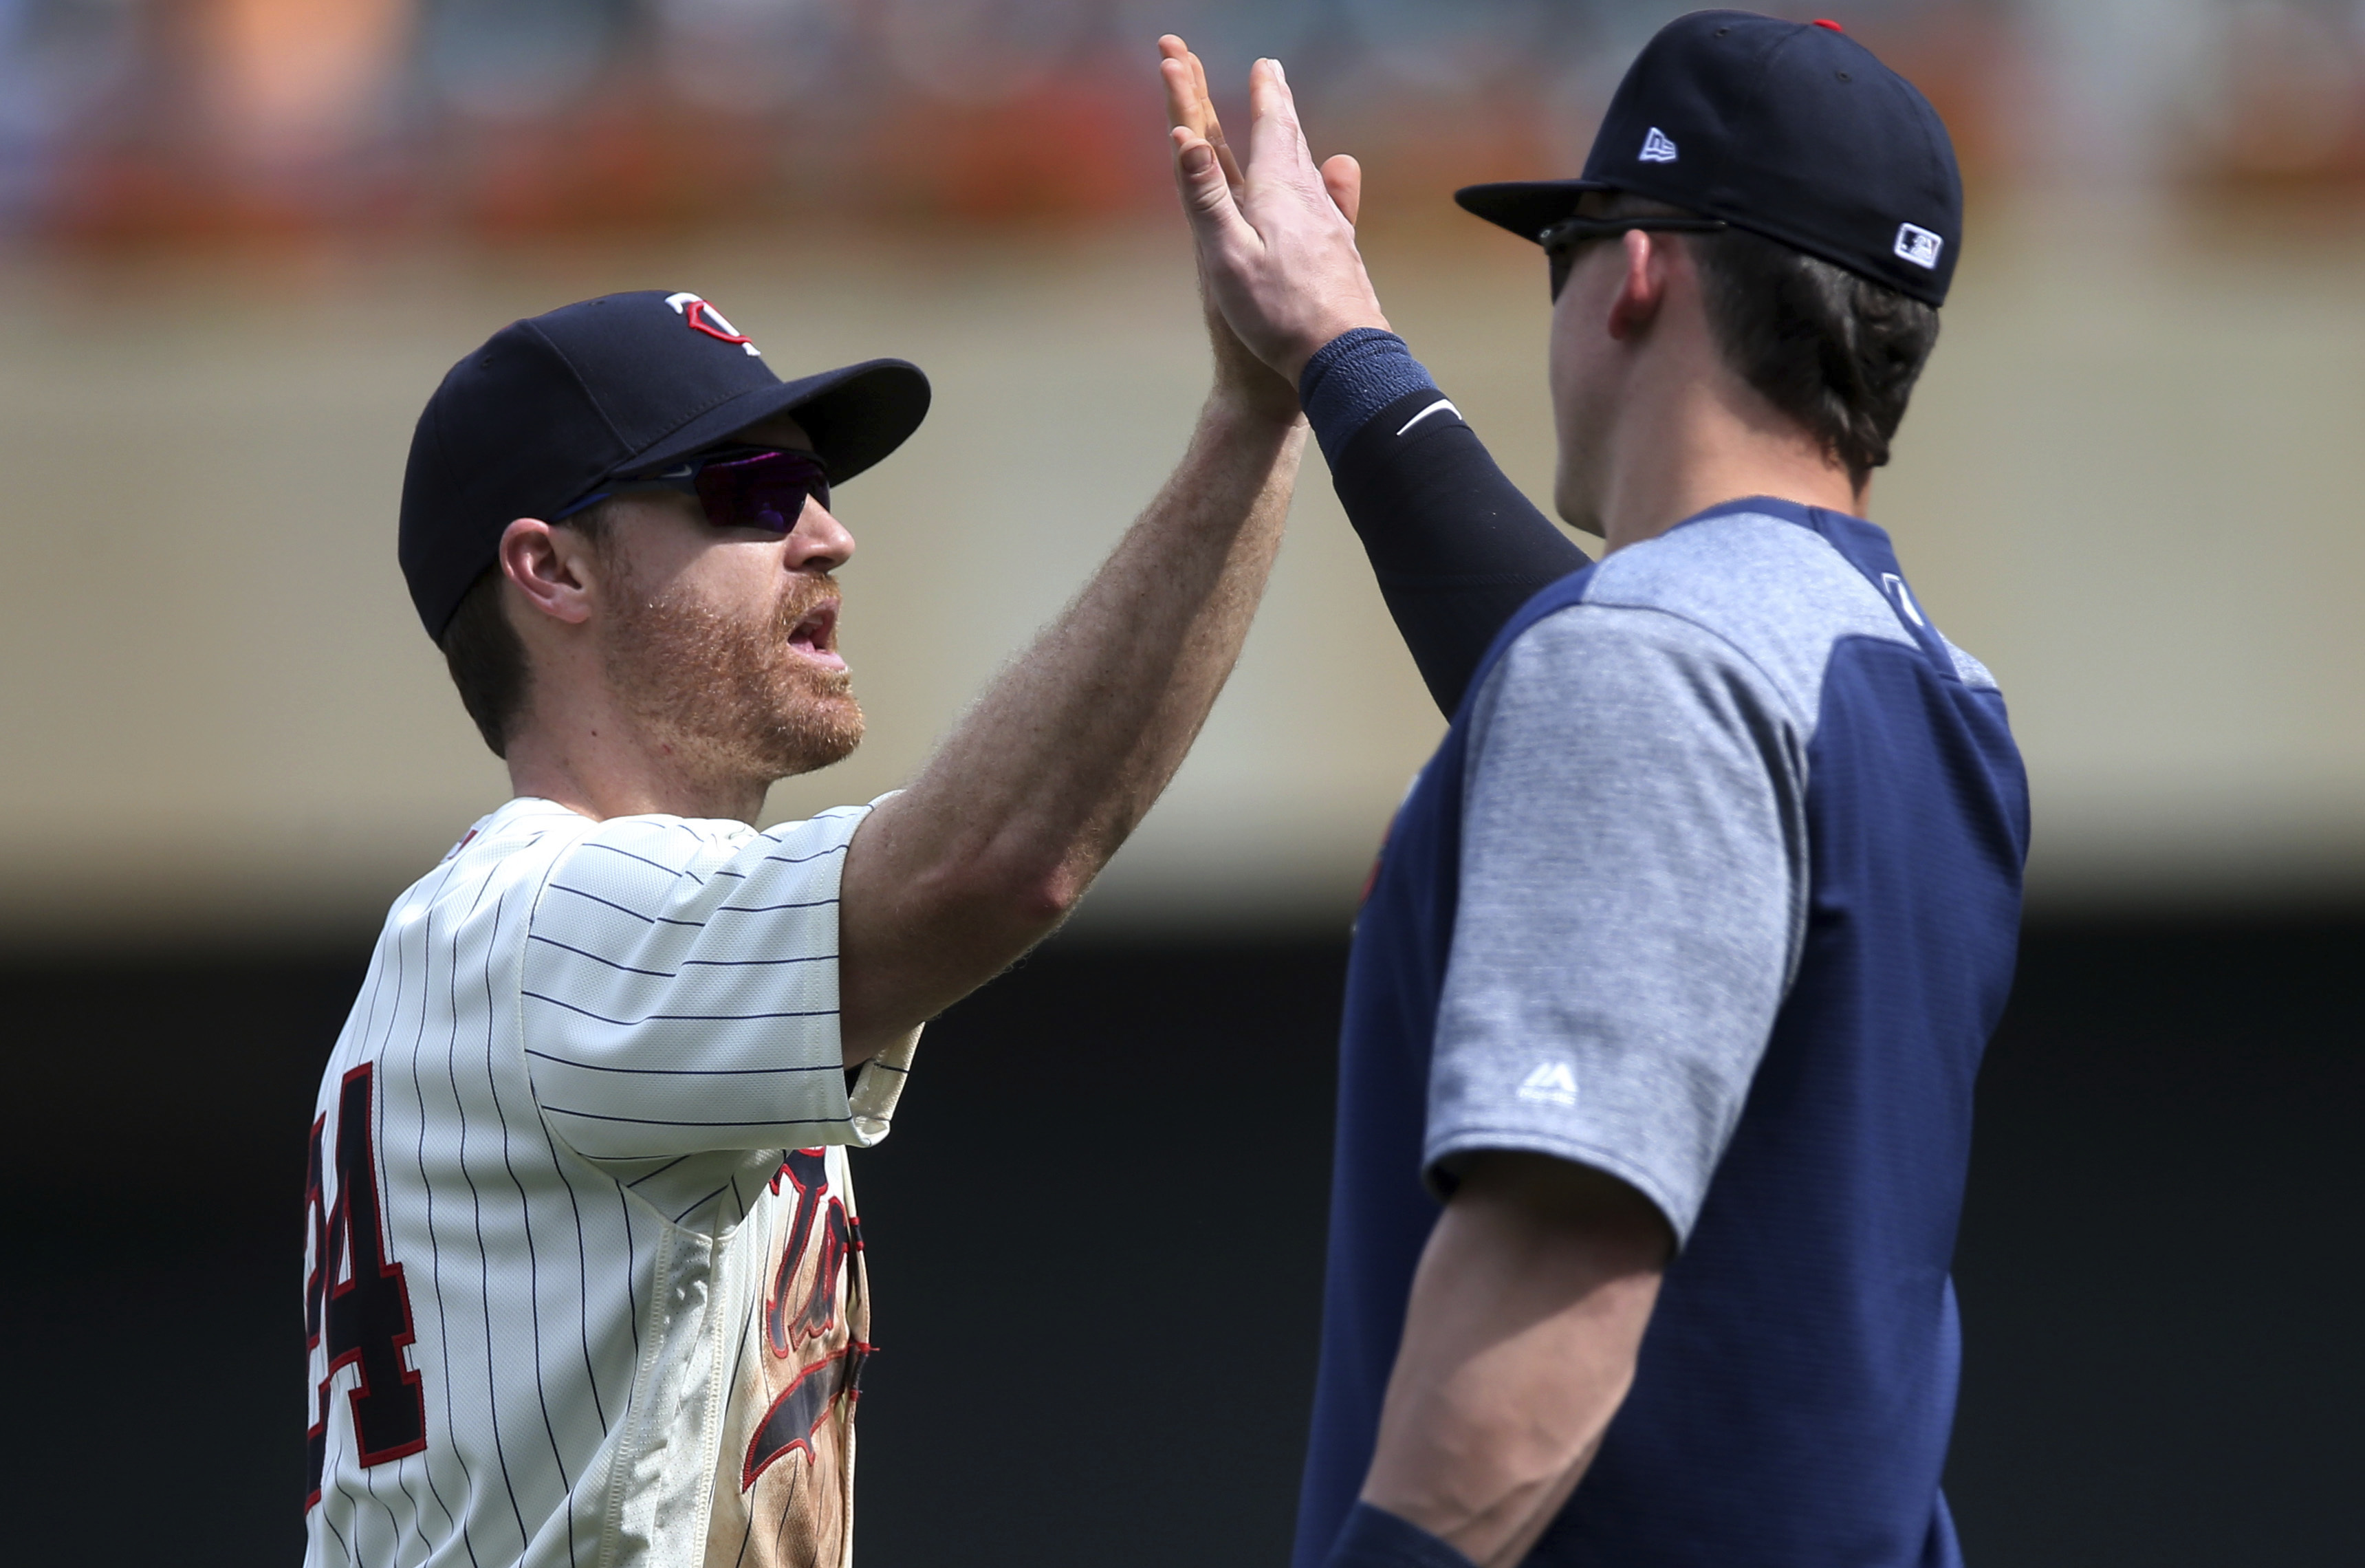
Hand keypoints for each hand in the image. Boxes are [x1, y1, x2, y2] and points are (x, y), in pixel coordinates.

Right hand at [1159, 37, 1388, 387]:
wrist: (1342, 357)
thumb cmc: (1279, 314)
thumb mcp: (1226, 257)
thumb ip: (1206, 197)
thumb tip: (1184, 137)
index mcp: (1277, 194)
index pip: (1271, 129)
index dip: (1265, 95)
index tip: (1265, 64)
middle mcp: (1310, 200)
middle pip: (1293, 139)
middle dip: (1279, 104)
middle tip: (1274, 76)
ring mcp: (1331, 225)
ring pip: (1311, 166)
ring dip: (1296, 136)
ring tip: (1290, 121)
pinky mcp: (1342, 252)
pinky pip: (1328, 198)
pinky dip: (1321, 176)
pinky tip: (1335, 177)